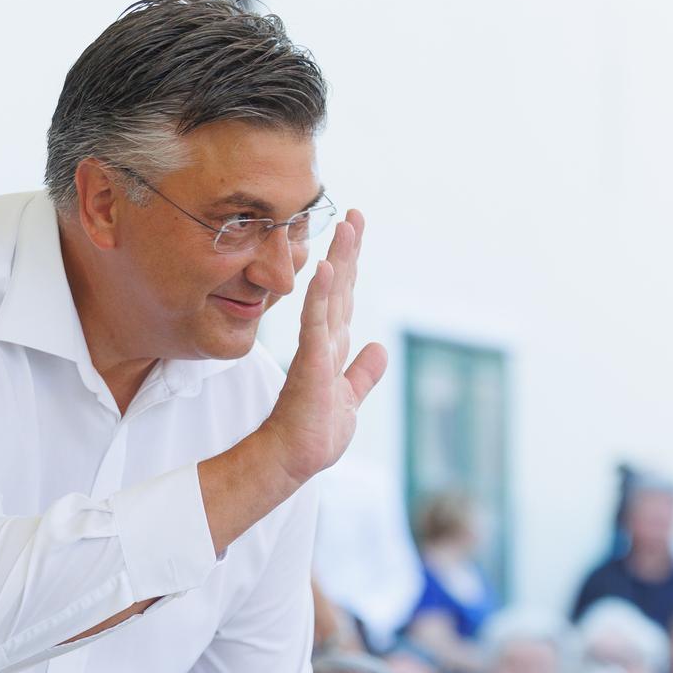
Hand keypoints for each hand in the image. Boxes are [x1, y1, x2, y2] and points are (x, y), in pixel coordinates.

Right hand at [259, 211, 387, 486]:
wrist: (293, 458)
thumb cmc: (314, 433)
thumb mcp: (349, 398)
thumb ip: (363, 372)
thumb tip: (379, 350)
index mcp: (332, 346)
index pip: (344, 297)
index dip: (351, 264)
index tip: (355, 230)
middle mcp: (324, 341)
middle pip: (338, 287)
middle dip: (347, 250)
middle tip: (354, 214)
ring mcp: (316, 350)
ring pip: (328, 296)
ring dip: (337, 260)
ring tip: (345, 226)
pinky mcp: (310, 363)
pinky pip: (316, 322)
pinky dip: (321, 295)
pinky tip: (324, 269)